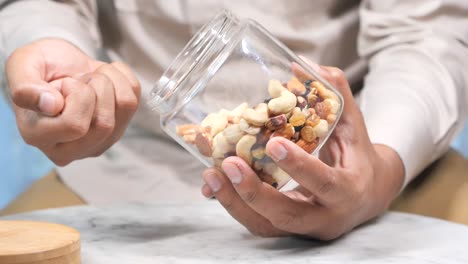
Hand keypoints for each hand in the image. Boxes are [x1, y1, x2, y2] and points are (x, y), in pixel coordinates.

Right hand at [6, 38, 139, 164]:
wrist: (59, 65)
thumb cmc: (38, 67)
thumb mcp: (22, 66)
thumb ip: (25, 87)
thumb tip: (50, 105)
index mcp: (39, 137)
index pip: (75, 125)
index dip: (76, 94)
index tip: (62, 84)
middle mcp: (71, 149)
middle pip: (105, 124)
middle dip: (97, 86)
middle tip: (80, 79)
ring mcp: (98, 143)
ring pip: (125, 108)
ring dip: (111, 80)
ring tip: (91, 78)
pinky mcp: (118, 131)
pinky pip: (135, 99)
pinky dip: (123, 78)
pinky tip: (105, 79)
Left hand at [201, 61, 404, 239]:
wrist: (367, 194)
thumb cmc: (358, 156)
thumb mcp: (354, 125)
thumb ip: (335, 94)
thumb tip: (304, 64)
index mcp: (348, 190)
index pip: (324, 182)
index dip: (299, 167)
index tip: (273, 144)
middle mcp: (326, 216)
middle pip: (287, 215)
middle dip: (254, 192)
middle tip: (228, 164)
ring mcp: (304, 227)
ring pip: (265, 226)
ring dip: (234, 202)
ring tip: (210, 176)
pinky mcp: (286, 228)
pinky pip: (256, 223)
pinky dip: (233, 205)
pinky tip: (214, 185)